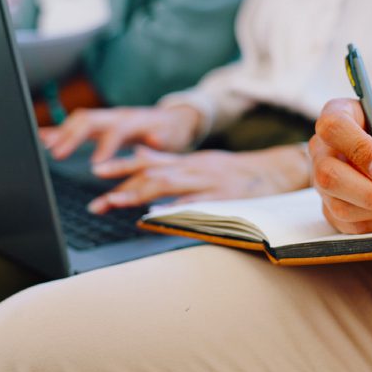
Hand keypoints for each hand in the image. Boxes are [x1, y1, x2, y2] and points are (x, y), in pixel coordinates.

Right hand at [39, 105, 201, 162]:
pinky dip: (58, 130)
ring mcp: (107, 118)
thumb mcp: (174, 137)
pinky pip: (75, 125)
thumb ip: (163, 139)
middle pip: (90, 120)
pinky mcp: (100, 124)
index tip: (95, 164)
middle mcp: (117, 116)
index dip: (105, 146)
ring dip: (61, 132)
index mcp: (135, 121)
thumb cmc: (173, 132)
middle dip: (72, 136)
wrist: (174, 118)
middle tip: (57, 154)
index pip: (117, 130)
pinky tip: (41, 137)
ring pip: (79, 120)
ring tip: (45, 147)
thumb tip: (155, 137)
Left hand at [87, 144, 310, 213]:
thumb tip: (136, 157)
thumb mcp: (200, 160)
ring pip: (169, 184)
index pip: (148, 161)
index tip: (96, 172)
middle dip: (122, 186)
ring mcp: (208, 182)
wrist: (276, 170)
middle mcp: (194, 168)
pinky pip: (197, 203)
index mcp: (188, 161)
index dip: (121, 166)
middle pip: (152, 174)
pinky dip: (176, 207)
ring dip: (140, 193)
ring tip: (116, 202)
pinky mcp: (224, 198)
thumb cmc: (235, 171)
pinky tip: (158, 214)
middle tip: (97, 202)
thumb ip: (168, 161)